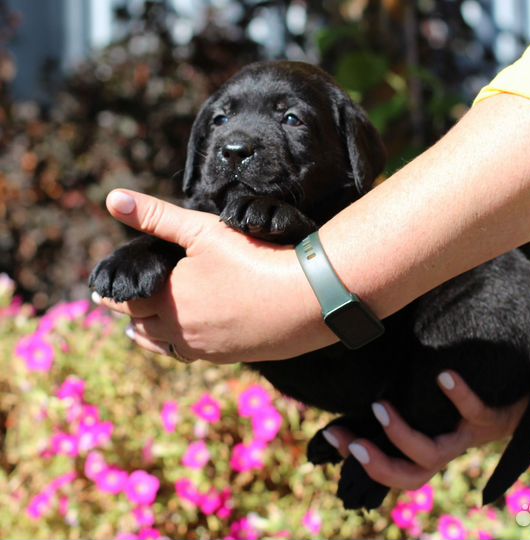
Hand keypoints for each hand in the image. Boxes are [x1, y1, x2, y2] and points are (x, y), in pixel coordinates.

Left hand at [94, 190, 334, 362]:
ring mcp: (207, 346)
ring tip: (137, 333)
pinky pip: (192, 355)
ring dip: (148, 337)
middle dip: (127, 316)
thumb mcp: (202, 230)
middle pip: (142, 325)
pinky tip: (182, 345)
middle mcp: (181, 329)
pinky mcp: (231, 355)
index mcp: (168, 298)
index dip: (112, 296)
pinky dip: (177, 348)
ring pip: (165, 345)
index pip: (127, 301)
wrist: (304, 299)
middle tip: (116, 310)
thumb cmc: (253, 259)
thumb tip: (112, 198)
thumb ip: (156, 216)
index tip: (100, 293)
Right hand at [322, 371, 529, 490]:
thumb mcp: (443, 400)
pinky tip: (443, 375)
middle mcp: (450, 448)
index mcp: (434, 445)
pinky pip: (476, 412)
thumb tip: (368, 377)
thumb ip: (413, 398)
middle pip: (411, 476)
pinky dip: (459, 396)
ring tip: (380, 405)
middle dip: (378, 464)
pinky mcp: (494, 418)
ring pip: (434, 453)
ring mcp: (470, 436)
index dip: (359, 458)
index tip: (331, 435)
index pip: (392, 466)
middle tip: (353, 441)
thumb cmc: (480, 394)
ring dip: (402, 434)